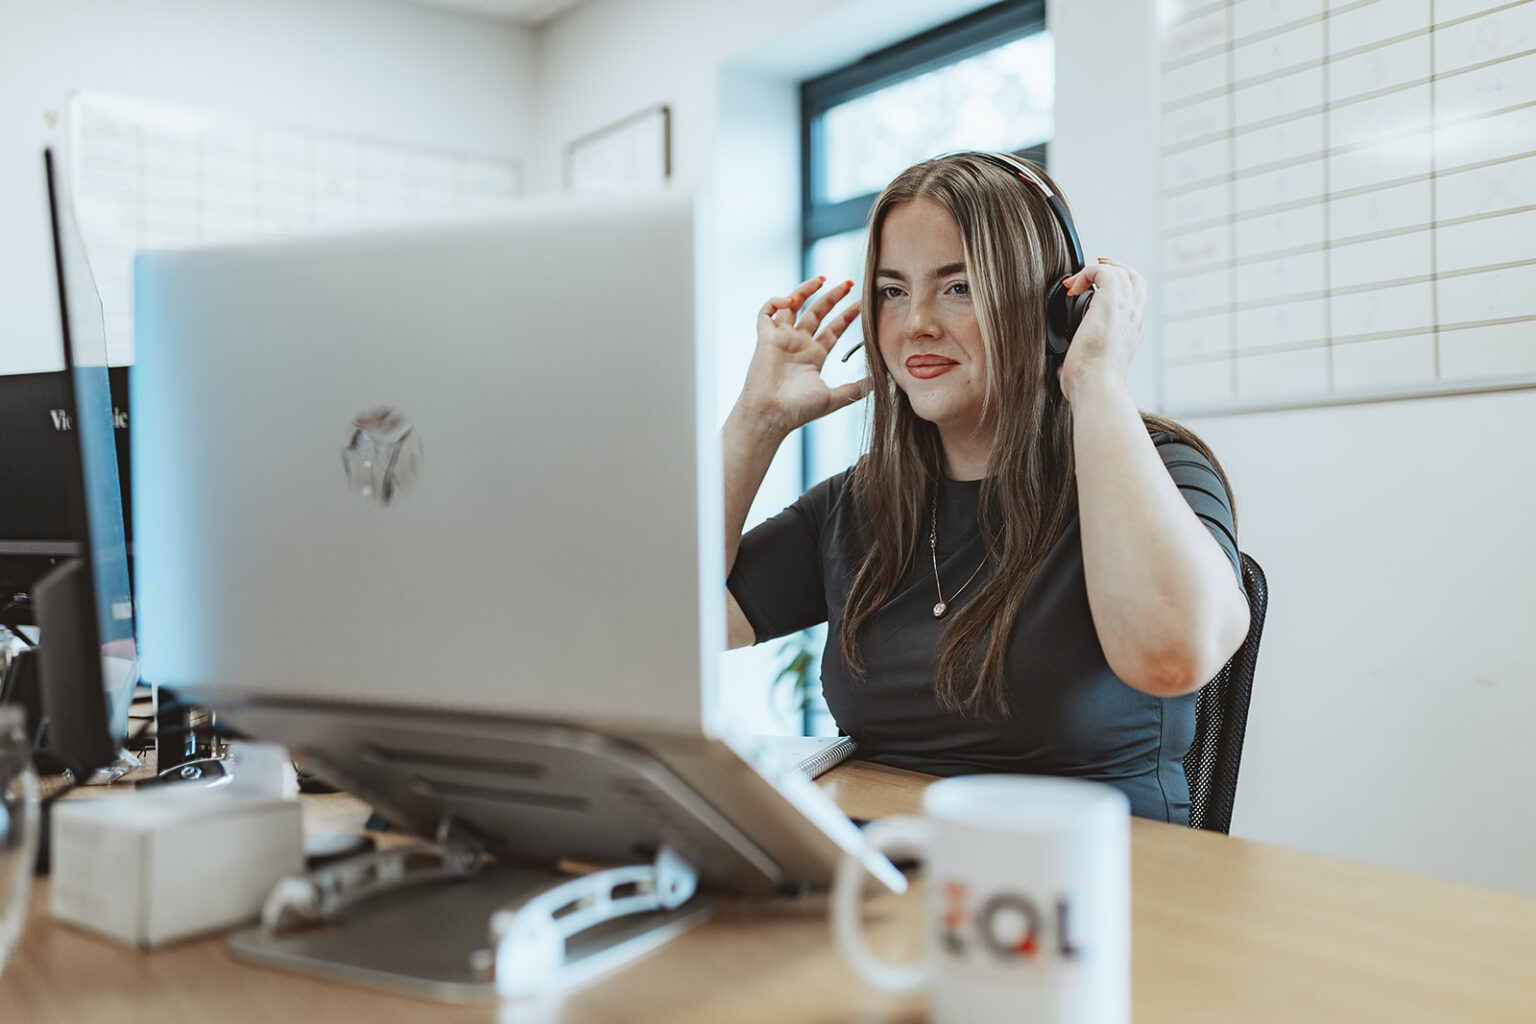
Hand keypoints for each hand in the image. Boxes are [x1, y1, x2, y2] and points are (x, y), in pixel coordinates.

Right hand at [735, 276, 869, 435]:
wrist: (771, 415)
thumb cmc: (798, 410)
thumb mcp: (835, 398)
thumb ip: (856, 388)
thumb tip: (880, 382)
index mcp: (814, 356)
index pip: (833, 329)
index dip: (847, 315)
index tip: (862, 303)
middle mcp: (798, 344)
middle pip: (817, 312)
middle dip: (832, 296)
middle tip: (849, 283)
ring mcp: (781, 339)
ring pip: (792, 306)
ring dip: (805, 290)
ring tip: (821, 280)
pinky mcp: (765, 337)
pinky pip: (767, 312)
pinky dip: (776, 301)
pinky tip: (791, 300)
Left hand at [1057, 258, 1147, 402]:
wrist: (1096, 387)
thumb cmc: (1089, 387)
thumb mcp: (1086, 371)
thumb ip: (1077, 363)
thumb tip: (1062, 367)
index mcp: (1131, 335)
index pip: (1134, 303)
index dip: (1118, 292)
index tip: (1095, 292)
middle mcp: (1133, 320)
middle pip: (1137, 281)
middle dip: (1118, 270)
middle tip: (1096, 271)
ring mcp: (1126, 310)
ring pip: (1124, 273)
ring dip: (1101, 269)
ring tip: (1081, 278)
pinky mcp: (1111, 302)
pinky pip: (1103, 272)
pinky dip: (1087, 273)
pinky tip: (1073, 286)